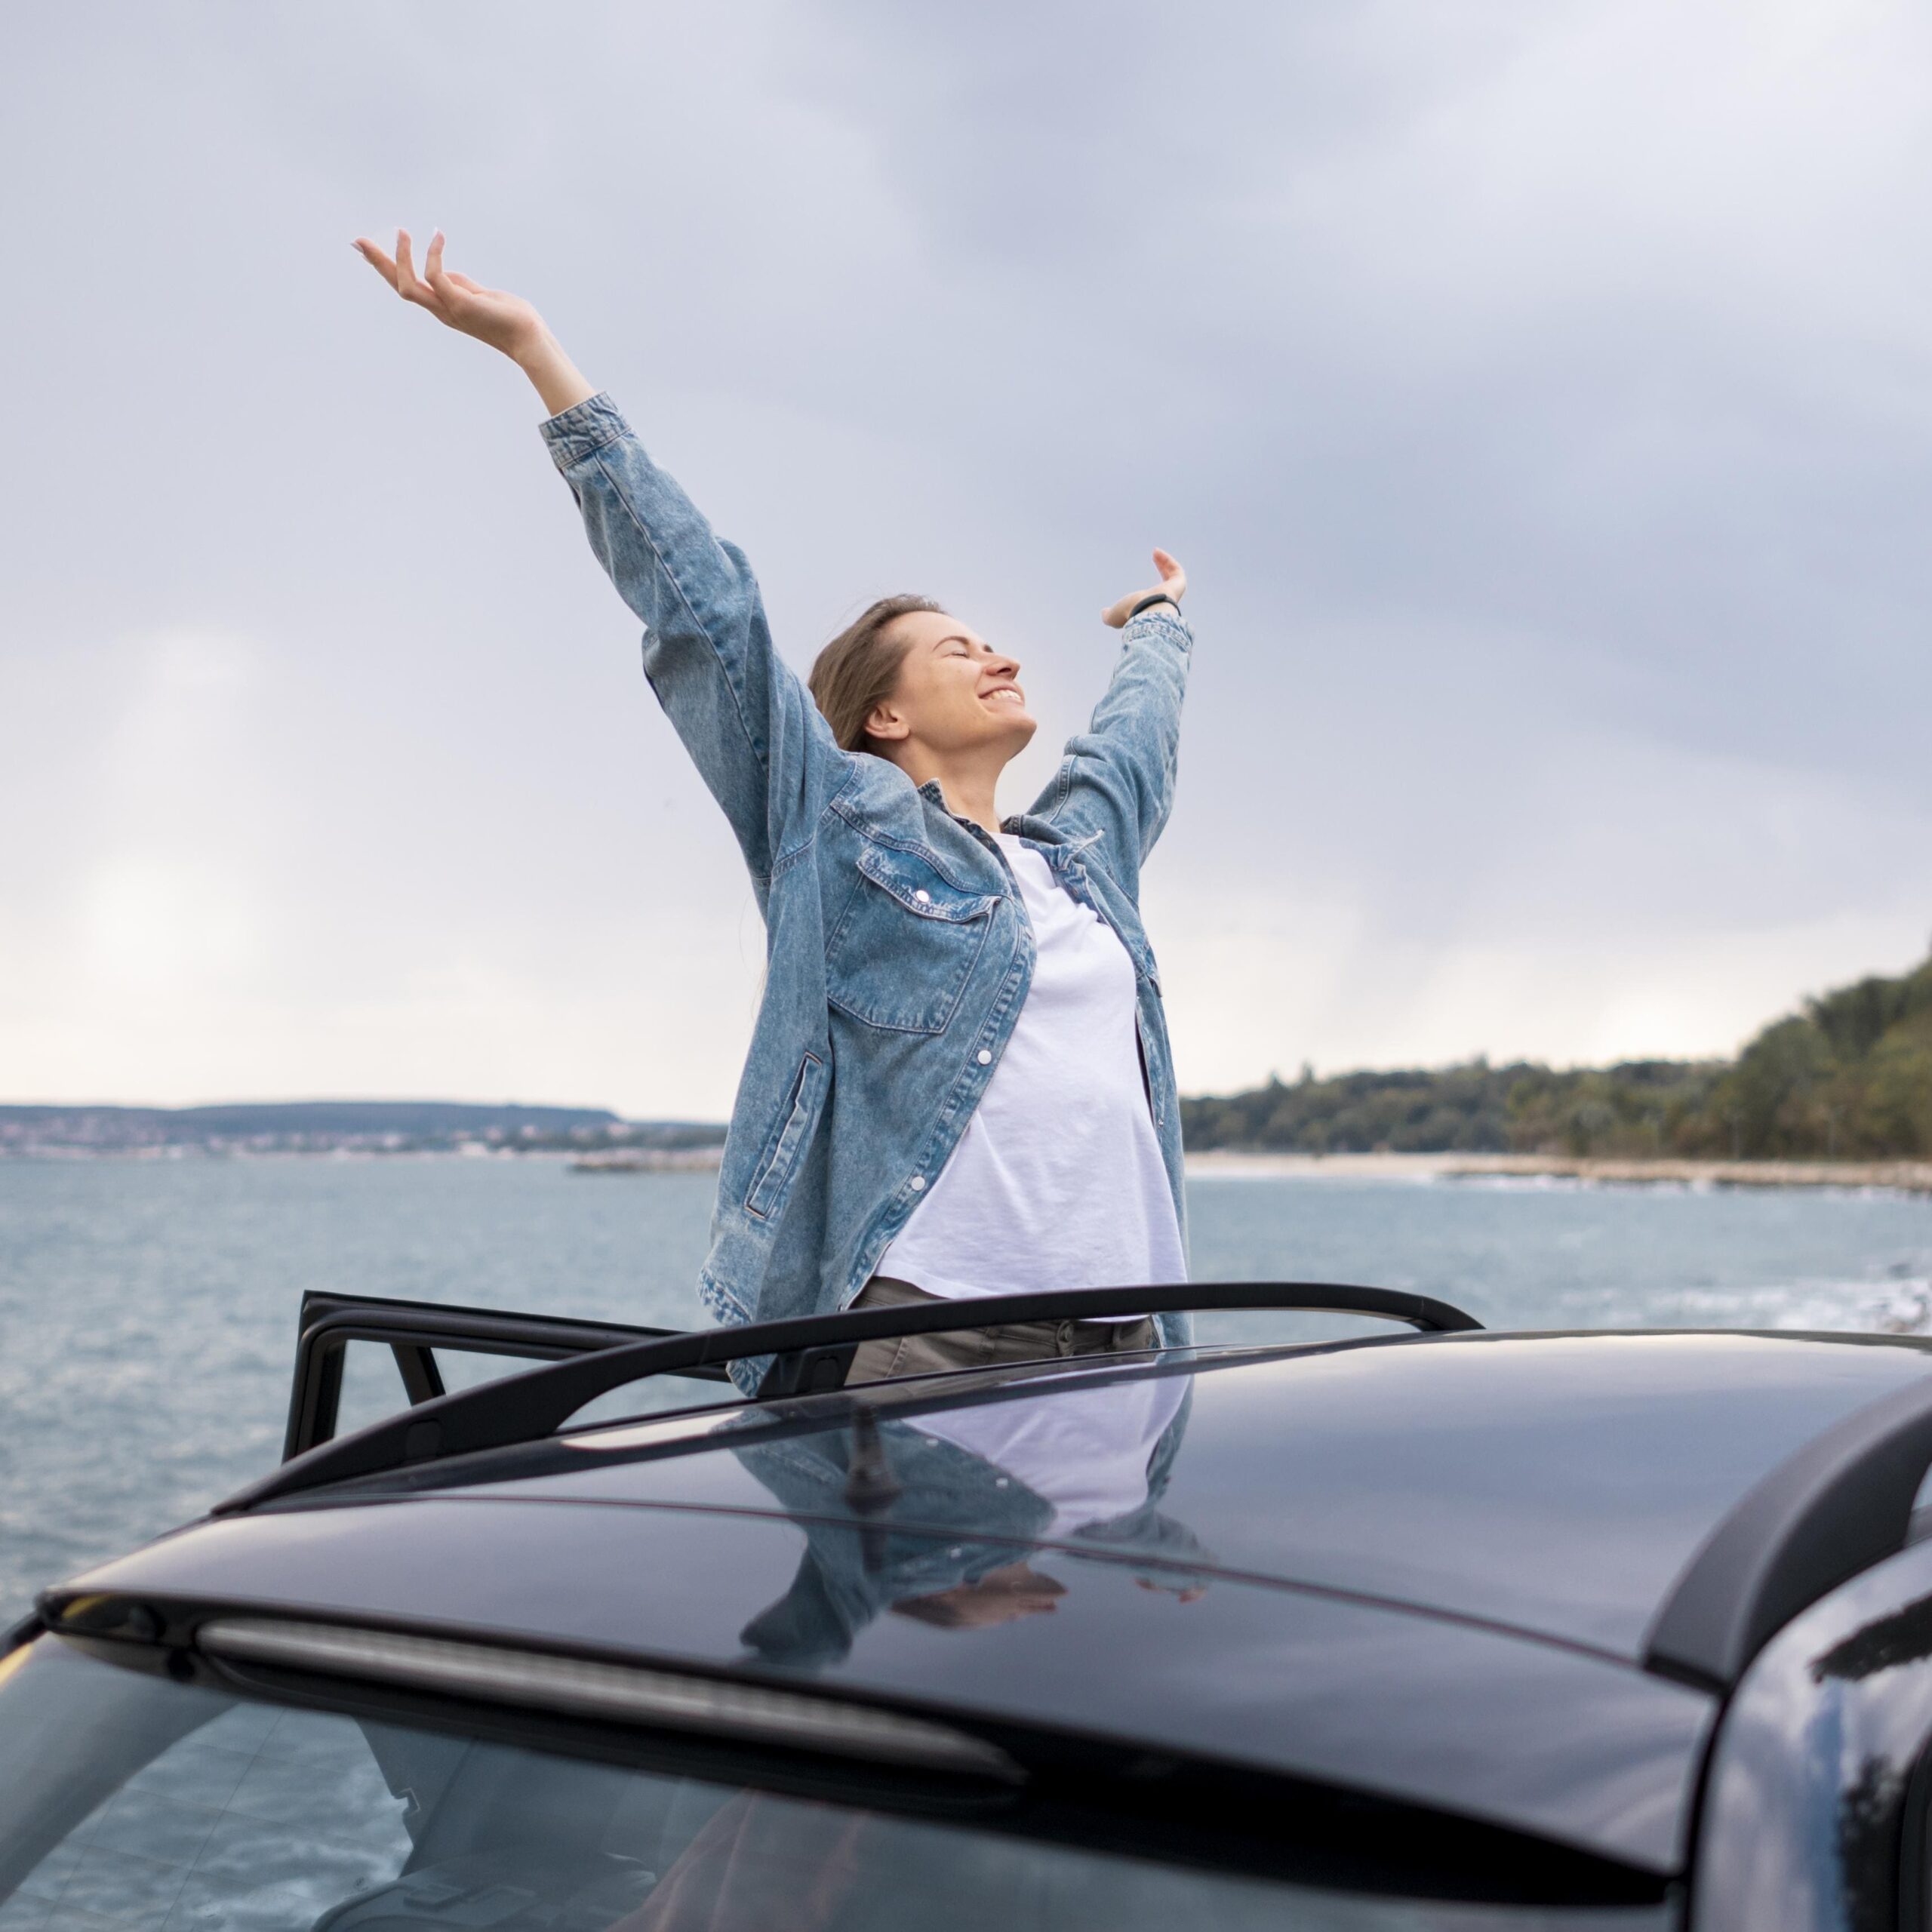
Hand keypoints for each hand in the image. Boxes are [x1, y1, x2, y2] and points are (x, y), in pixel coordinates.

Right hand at [352, 229, 595, 416]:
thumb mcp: (478, 296)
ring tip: (401, 232)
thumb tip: (444, 271)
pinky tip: (437, 236)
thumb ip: (458, 284)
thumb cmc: (509, 317)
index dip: (387, 268)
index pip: (407, 286)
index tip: (368, 249)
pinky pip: (435, 276)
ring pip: (408, 286)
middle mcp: (440, 310)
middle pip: (398, 286)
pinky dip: (433, 255)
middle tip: (358, 241)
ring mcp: (448, 309)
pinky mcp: (460, 304)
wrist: (528, 337)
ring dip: (399, 259)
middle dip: (378, 264)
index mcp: (442, 307)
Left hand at [1102, 549, 1186, 627]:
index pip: (1153, 596)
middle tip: (1155, 557)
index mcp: (1152, 608)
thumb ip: (1108, 616)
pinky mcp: (1179, 584)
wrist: (1145, 615)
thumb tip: (1103, 613)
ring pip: (1173, 575)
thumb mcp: (1114, 616)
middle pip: (1166, 582)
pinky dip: (1168, 560)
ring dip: (1165, 562)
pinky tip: (1157, 552)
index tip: (1144, 583)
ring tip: (1155, 552)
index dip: (1150, 588)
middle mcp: (1165, 601)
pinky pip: (1176, 570)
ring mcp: (1173, 592)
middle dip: (1161, 568)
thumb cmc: (1130, 615)